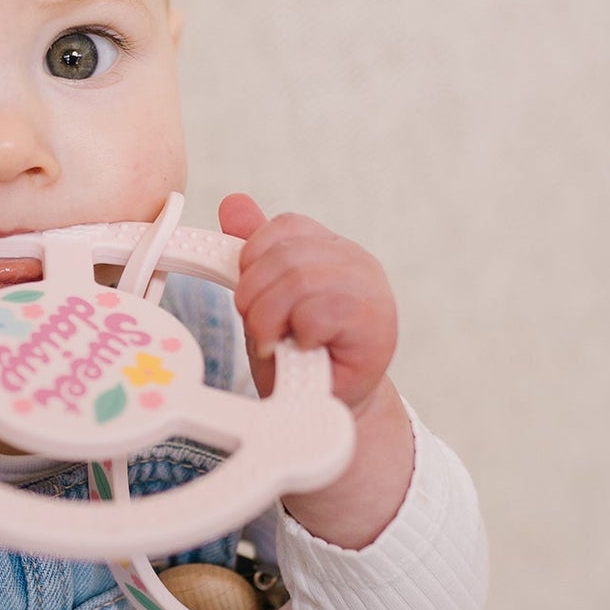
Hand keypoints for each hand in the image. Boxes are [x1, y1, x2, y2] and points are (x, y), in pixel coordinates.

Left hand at [219, 192, 397, 417]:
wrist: (319, 408)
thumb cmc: (295, 356)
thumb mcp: (265, 299)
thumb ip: (255, 253)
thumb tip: (233, 202)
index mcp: (331, 249)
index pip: (286, 226)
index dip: (253, 258)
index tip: (249, 295)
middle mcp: (357, 262)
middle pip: (287, 254)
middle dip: (255, 295)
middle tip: (259, 327)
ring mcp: (372, 292)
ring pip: (300, 280)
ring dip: (270, 317)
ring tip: (274, 340)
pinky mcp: (376, 325)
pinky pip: (321, 310)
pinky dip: (298, 332)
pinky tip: (300, 348)